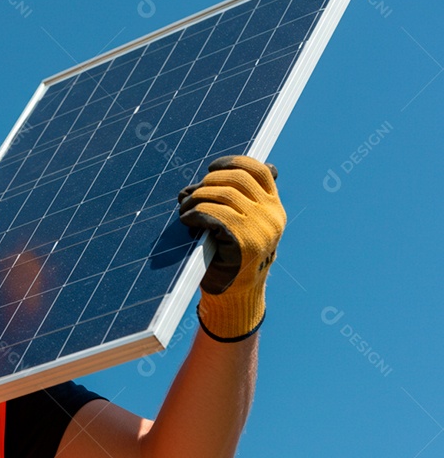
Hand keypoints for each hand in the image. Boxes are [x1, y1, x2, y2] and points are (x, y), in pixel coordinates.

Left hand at [178, 156, 285, 340]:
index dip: (232, 162)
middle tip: (191, 194)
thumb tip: (214, 171)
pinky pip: (214, 214)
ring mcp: (260, 228)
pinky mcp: (244, 242)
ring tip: (184, 208)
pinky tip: (187, 220)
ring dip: (196, 198)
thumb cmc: (231, 255)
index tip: (211, 169)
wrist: (237, 294)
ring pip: (222, 195)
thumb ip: (236, 200)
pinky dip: (195, 213)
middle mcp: (272, 215)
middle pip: (236, 179)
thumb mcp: (241, 224)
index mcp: (274, 207)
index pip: (259, 170)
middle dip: (208, 182)